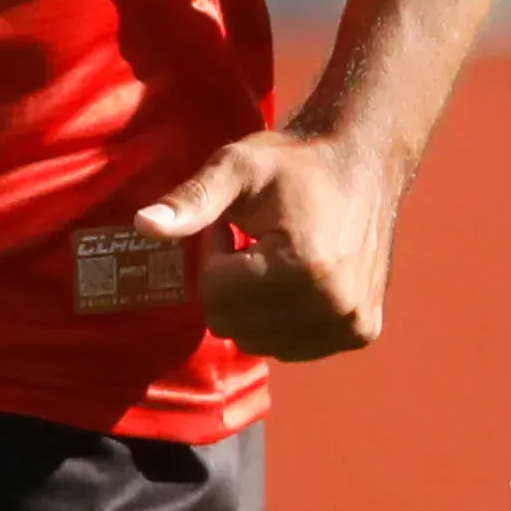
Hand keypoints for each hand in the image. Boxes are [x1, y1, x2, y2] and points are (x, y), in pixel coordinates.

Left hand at [129, 122, 409, 359]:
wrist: (366, 163)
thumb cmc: (296, 163)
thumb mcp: (236, 168)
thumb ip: (191, 201)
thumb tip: (143, 225)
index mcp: (305, 268)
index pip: (216, 296)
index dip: (214, 257)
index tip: (234, 226)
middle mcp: (335, 306)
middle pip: (234, 326)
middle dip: (231, 285)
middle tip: (253, 243)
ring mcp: (352, 324)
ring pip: (260, 342)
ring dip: (254, 305)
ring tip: (275, 259)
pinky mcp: (362, 332)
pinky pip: (292, 347)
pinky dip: (282, 320)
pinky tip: (299, 280)